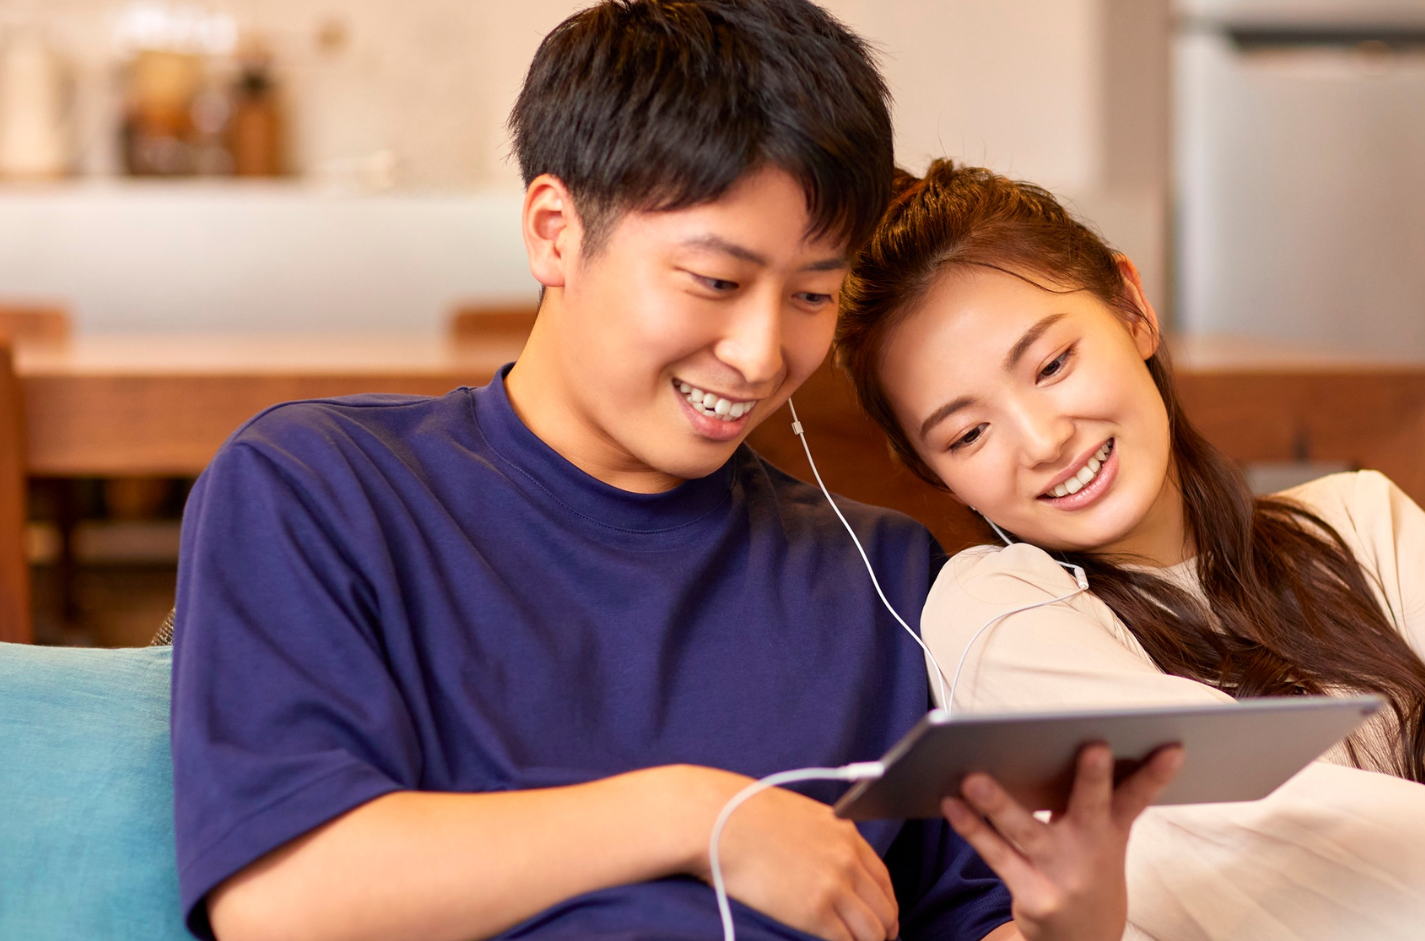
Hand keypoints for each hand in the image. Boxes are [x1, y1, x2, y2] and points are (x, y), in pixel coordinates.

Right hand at [686, 767, 898, 940]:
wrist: (719, 820)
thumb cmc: (746, 815)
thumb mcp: (801, 815)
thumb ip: (825, 837)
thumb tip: (830, 862)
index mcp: (846, 833)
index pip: (883, 880)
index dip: (885, 905)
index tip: (881, 919)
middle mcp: (847, 859)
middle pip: (884, 908)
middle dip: (883, 931)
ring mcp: (833, 886)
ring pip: (872, 931)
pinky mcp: (813, 911)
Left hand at [942, 743, 1183, 940]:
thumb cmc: (1085, 870)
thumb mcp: (1101, 838)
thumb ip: (1087, 796)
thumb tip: (1048, 741)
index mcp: (1113, 831)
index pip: (1139, 798)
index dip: (1157, 774)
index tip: (1172, 747)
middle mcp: (1092, 852)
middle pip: (1092, 809)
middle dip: (1094, 780)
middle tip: (1095, 748)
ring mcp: (1062, 876)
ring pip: (1027, 832)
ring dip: (999, 803)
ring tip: (973, 777)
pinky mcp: (1033, 895)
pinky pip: (997, 856)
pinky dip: (972, 829)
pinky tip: (952, 803)